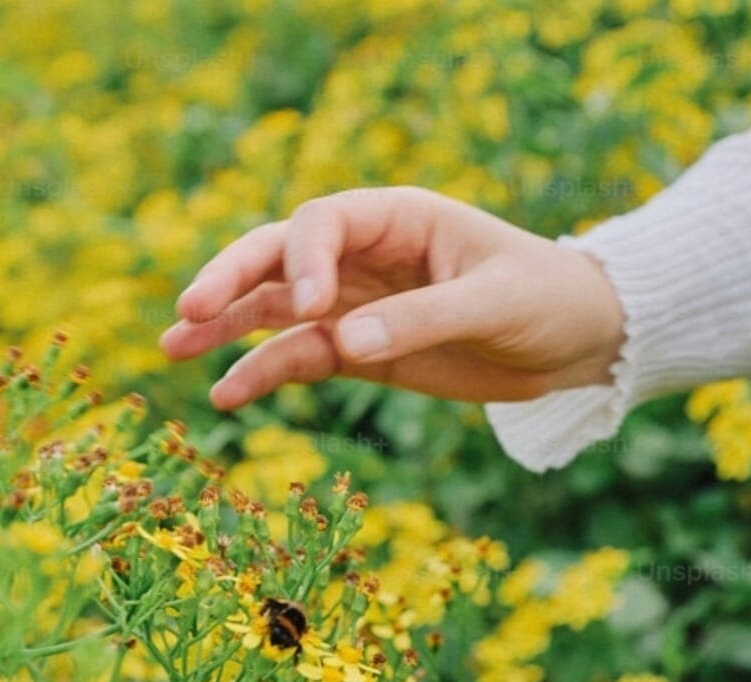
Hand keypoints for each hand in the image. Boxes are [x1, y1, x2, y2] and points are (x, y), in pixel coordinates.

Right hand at [160, 187, 625, 409]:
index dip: (305, 259)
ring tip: (173, 349)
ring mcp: (356, 303)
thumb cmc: (546, 299)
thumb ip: (422, 319)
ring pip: (274, 307)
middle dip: (229, 280)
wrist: (578, 341)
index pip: (322, 223)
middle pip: (277, 256)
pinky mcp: (360, 351)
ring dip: (225, 326)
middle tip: (187, 311)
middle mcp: (363, 255)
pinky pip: (299, 357)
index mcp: (397, 218)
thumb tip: (346, 343)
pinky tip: (225, 393)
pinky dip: (262, 373)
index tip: (316, 306)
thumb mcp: (494, 303)